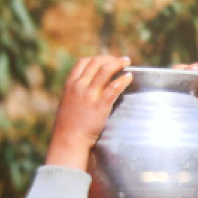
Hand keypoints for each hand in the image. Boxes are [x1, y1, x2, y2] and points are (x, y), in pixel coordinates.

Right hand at [47, 56, 131, 170]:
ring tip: (127, 63)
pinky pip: (114, 87)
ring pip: (105, 71)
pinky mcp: (100, 105)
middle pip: (96, 63)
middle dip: (111, 59)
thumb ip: (76, 93)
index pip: (83, 62)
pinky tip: (129, 78)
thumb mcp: (68, 102)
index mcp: (70, 84)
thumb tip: (88, 88)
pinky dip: (123, 80)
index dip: (97, 58)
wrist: (69, 138)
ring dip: (118, 64)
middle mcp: (79, 86)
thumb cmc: (69, 124)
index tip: (107, 60)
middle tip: (123, 60)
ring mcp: (89, 95)